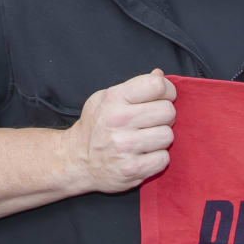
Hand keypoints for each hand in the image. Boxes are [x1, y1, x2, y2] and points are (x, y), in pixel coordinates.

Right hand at [60, 68, 175, 193]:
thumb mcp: (106, 98)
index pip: (157, 85)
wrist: (76, 161)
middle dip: (164, 117)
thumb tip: (160, 75)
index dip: (168, 91)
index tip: (163, 98)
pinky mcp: (132, 169)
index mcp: (114, 98)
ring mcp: (125, 146)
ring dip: (160, 139)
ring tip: (145, 140)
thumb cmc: (95, 127)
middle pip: (168, 111)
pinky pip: (163, 159)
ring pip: (168, 136)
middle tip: (151, 122)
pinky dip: (156, 158)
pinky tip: (142, 155)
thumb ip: (135, 86)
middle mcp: (118, 120)